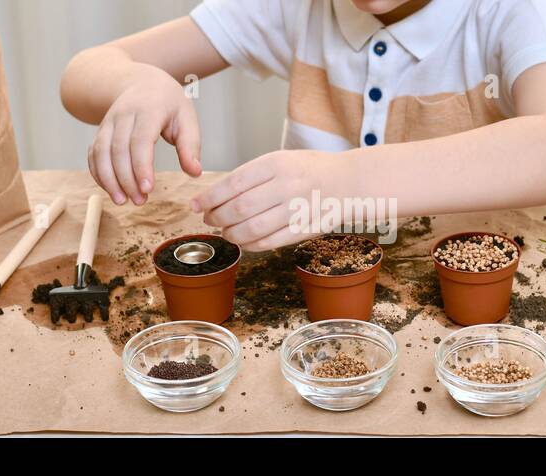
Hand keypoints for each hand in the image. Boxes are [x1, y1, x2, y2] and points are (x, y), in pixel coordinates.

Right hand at [89, 63, 201, 205]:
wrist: (140, 82)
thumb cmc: (168, 103)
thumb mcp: (187, 117)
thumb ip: (190, 145)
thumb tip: (194, 172)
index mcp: (148, 110)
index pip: (140, 141)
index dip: (142, 167)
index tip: (148, 189)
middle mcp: (123, 115)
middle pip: (118, 150)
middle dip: (126, 179)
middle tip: (140, 201)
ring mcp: (107, 123)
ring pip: (101, 153)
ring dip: (109, 180)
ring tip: (122, 201)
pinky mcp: (99, 132)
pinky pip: (93, 154)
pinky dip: (98, 174)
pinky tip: (110, 190)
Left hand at [191, 150, 351, 251]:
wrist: (349, 182)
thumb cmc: (309, 170)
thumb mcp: (281, 160)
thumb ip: (251, 176)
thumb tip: (214, 196)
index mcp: (277, 163)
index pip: (233, 183)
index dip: (209, 197)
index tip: (195, 205)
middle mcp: (287, 185)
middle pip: (239, 208)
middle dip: (216, 217)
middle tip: (209, 219)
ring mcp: (297, 209)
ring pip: (252, 228)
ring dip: (231, 234)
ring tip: (225, 232)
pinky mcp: (304, 229)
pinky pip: (269, 242)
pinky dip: (250, 245)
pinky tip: (244, 242)